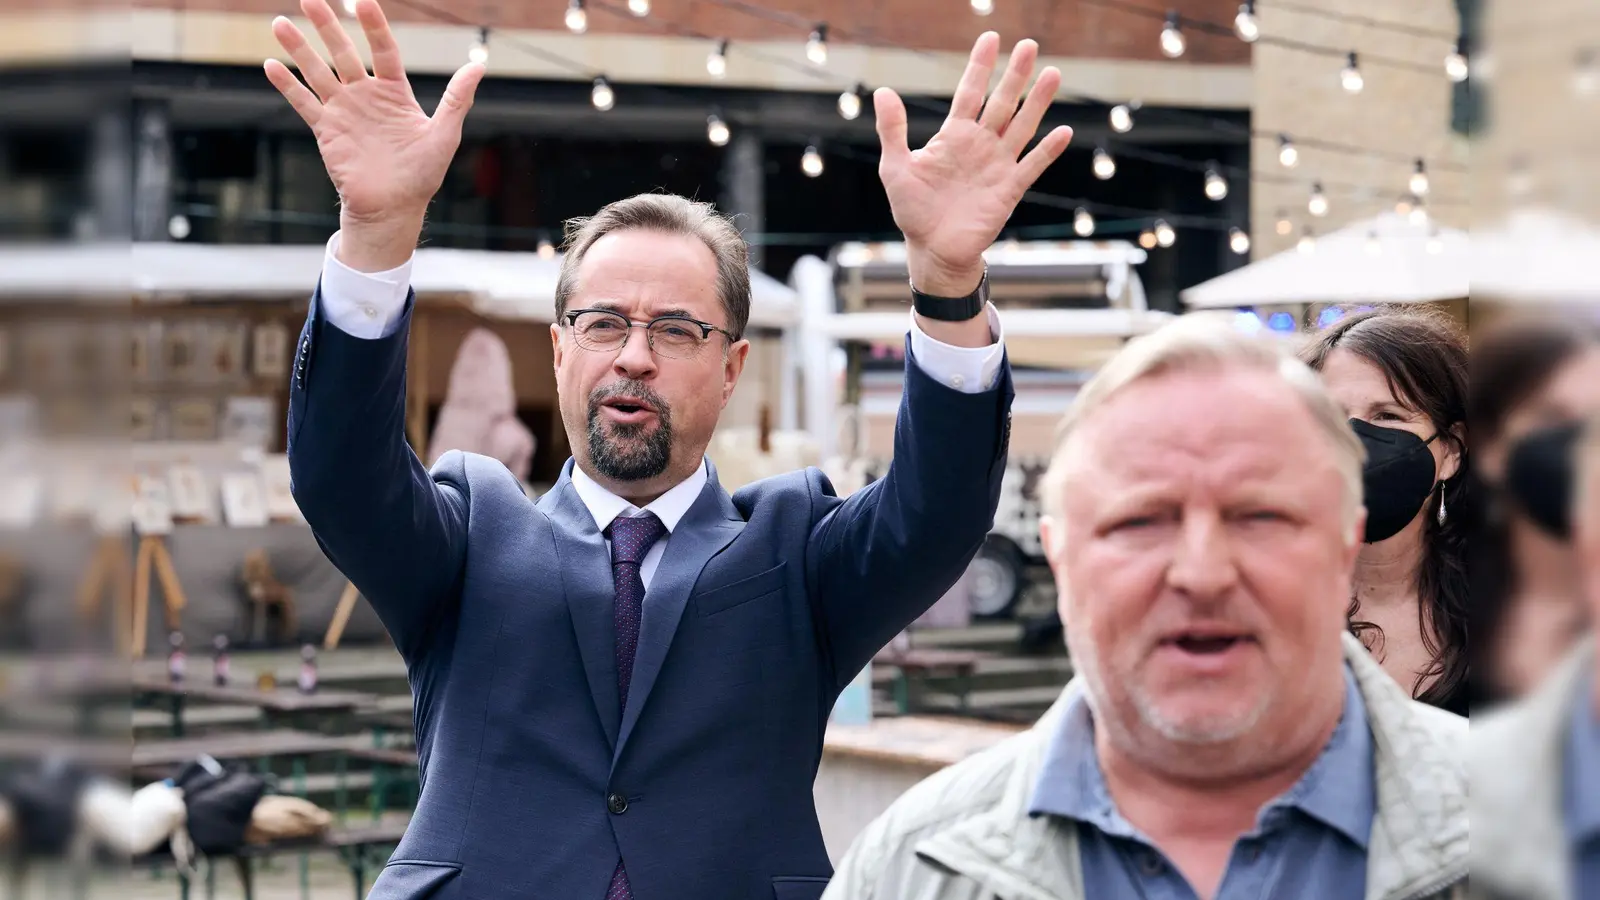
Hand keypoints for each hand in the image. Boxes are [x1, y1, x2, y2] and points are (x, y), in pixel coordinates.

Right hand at [263, 0, 483, 268]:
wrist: (393, 208)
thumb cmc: (422, 174)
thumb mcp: (444, 134)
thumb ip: (456, 99)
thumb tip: (478, 65)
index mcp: (394, 92)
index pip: (383, 50)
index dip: (374, 26)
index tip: (363, 1)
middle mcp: (366, 96)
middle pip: (343, 52)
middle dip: (327, 26)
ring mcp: (343, 111)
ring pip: (318, 72)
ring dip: (299, 48)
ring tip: (280, 23)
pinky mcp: (326, 130)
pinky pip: (304, 103)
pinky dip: (288, 86)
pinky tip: (271, 64)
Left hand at [874, 33, 1072, 296]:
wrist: (932, 249)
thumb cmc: (913, 210)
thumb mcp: (895, 168)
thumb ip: (893, 130)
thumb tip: (883, 92)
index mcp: (953, 136)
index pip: (970, 93)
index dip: (980, 66)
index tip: (991, 38)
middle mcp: (979, 145)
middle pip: (1002, 102)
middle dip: (1015, 75)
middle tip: (1029, 45)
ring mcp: (997, 165)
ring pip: (1022, 126)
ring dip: (1037, 102)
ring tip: (1053, 74)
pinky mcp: (1009, 189)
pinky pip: (1032, 165)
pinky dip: (1047, 150)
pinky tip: (1063, 131)